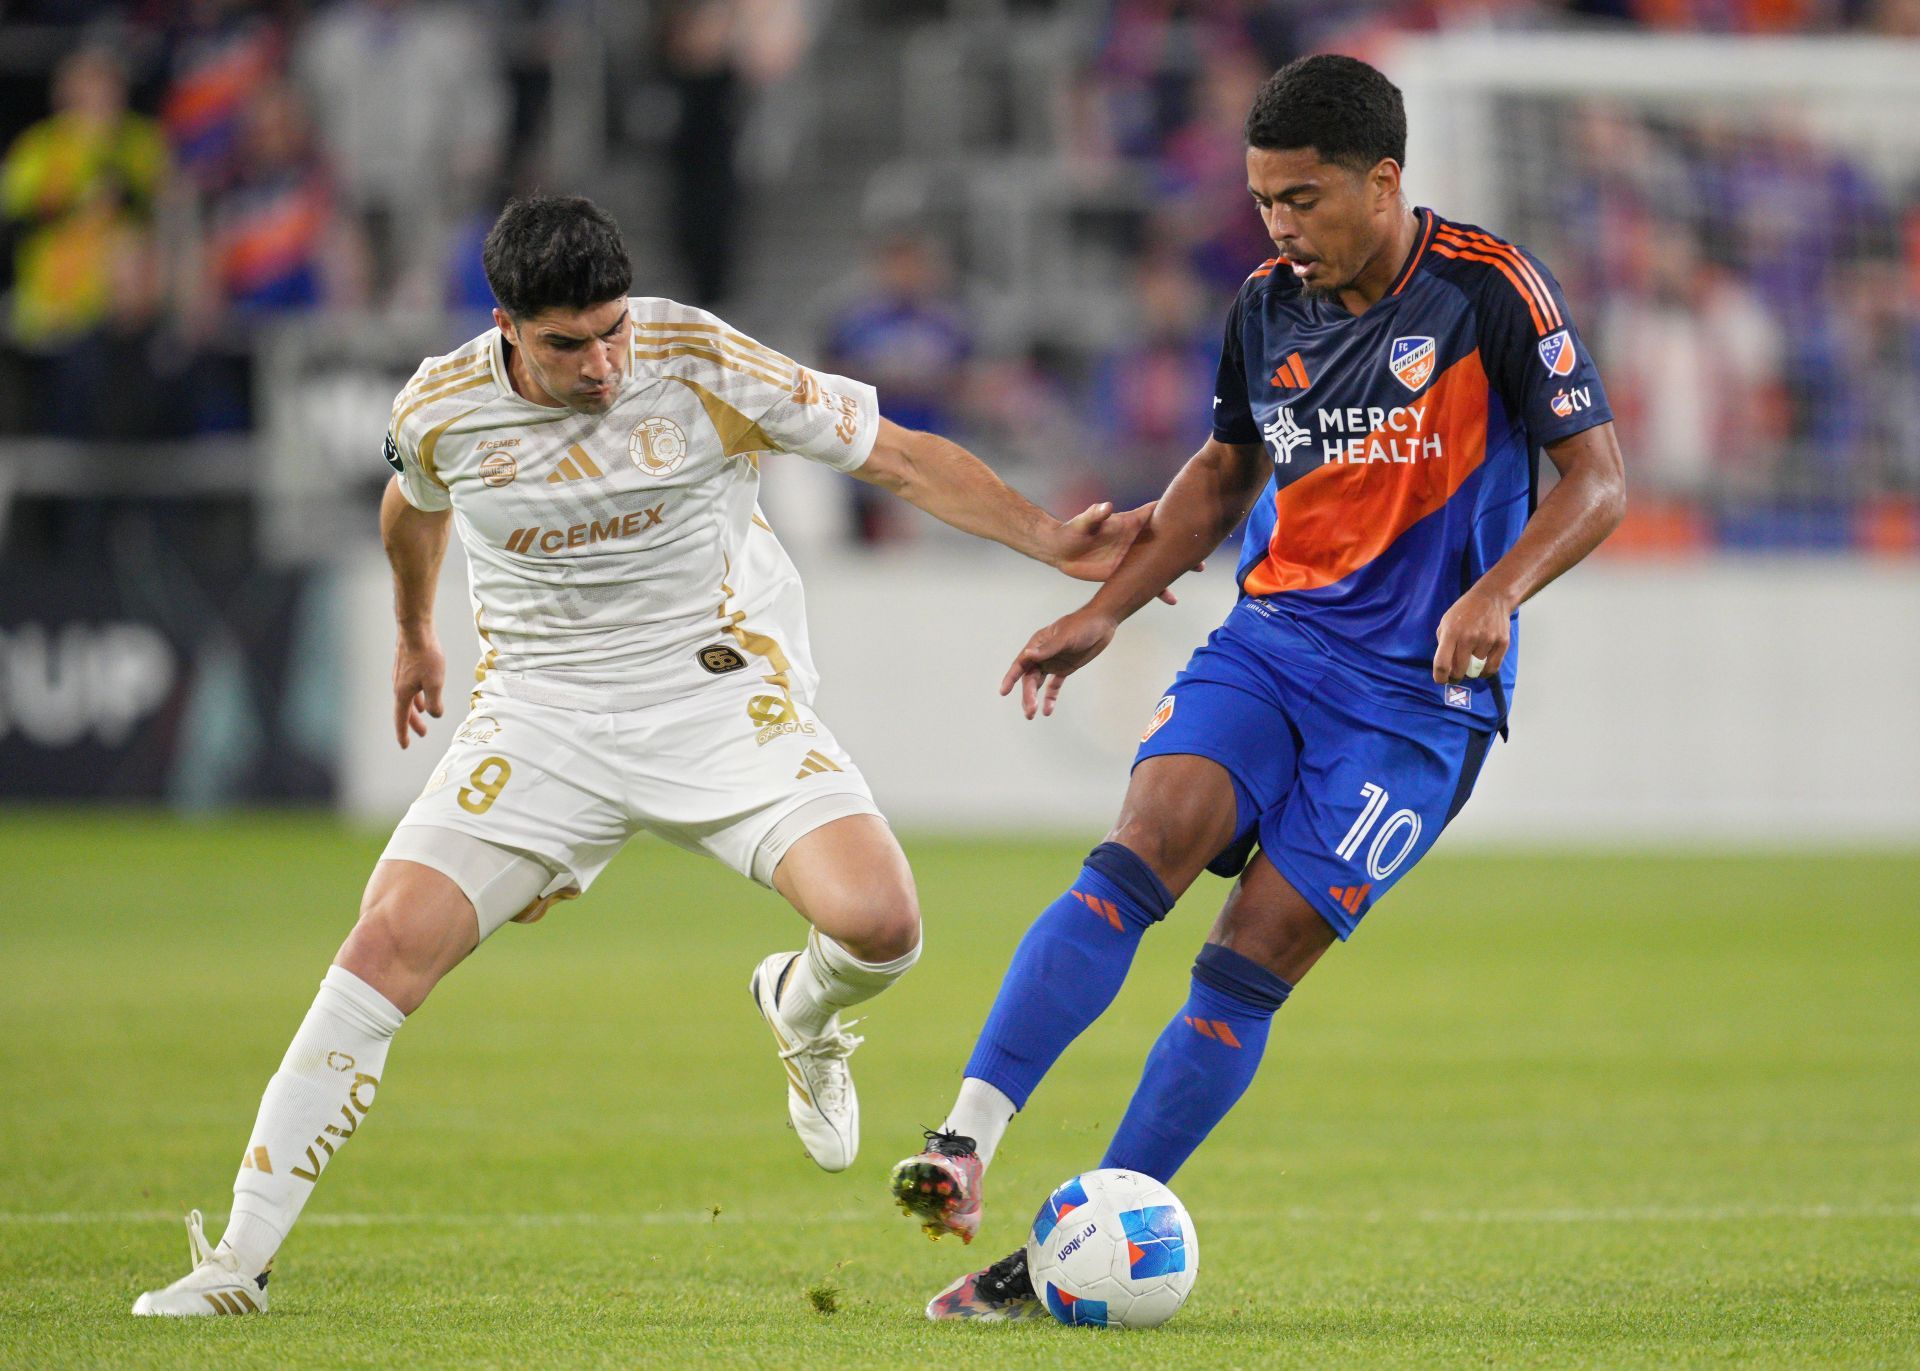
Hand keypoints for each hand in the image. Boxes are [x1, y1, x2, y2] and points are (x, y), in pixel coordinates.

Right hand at [393, 631, 445, 747]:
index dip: (403, 734)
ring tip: (424, 716)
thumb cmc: (426, 655)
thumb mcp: (435, 682)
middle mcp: (398, 686)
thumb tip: (435, 715)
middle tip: (422, 734)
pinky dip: (417, 696)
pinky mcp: (407, 667)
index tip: (405, 746)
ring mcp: (401, 676)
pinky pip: (410, 688)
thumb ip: (435, 701)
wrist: (415, 630)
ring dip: (416, 709)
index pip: (401, 719)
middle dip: (413, 724)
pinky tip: (424, 694)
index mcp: (402, 693)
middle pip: (405, 710)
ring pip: (408, 698)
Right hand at [1000, 606, 1117, 718]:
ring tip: (1032, 715)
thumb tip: (1026, 655)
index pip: (1020, 663)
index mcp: (1037, 644)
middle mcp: (1042, 654)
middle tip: (1029, 712)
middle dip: (1027, 695)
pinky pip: (1054, 685)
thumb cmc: (1082, 625)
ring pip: (1038, 683)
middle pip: (1029, 678)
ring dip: (1034, 698)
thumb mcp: (1065, 637)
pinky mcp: (1064, 668)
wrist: (1103, 623)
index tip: (1003, 691)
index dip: (1011, 677)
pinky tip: (1047, 710)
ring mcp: (1053, 662)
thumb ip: (1047, 649)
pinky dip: (1050, 697)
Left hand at [1049, 500, 1188, 605]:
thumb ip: (1095, 515)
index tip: (1194, 507)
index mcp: (1130, 522)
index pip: (1156, 512)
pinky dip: (1159, 589)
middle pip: (1166, 538)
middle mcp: (1137, 539)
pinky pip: (1147, 580)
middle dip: (1184, 541)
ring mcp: (1134, 556)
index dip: (1173, 508)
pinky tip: (1172, 599)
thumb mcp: (1083, 523)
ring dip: (1178, 565)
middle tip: (1204, 541)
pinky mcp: (1127, 572)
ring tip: (1198, 568)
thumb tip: (1106, 507)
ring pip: (1161, 560)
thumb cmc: (1072, 531)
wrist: (1062, 551)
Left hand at [1432, 584, 1512, 683]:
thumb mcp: (1446, 621)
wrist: (1492, 597)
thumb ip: (1443, 642)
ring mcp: (1486, 641)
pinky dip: (1485, 672)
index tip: (1441, 680)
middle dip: (1455, 677)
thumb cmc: (1465, 610)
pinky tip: (1481, 667)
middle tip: (1456, 675)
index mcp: (1451, 633)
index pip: (1442, 664)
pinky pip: (1491, 668)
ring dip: (1472, 670)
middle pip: (1459, 671)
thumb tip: (1444, 665)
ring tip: (1471, 661)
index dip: (1440, 677)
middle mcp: (1468, 638)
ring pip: (1476, 670)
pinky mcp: (1501, 643)